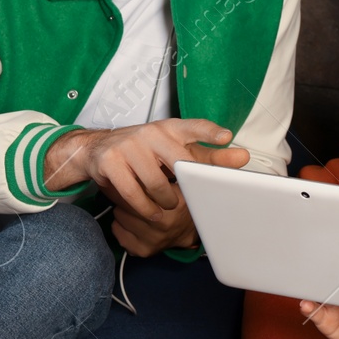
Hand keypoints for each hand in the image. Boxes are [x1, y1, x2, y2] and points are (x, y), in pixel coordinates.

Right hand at [44, 119, 248, 254]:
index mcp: (170, 128)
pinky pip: (132, 192)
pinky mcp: (110, 161)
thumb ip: (208, 156)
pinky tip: (148, 211)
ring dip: (163, 201)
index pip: (193, 127)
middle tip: (187, 200)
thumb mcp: (175, 149)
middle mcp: (150, 133)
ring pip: (155, 183)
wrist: (96, 149)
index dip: (209, 132)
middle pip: (178, 163)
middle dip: (186, 186)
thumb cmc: (144, 151)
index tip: (226, 137)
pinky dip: (142, 206)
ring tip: (166, 206)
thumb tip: (243, 157)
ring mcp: (128, 145)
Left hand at [107, 183, 196, 256]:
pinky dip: (120, 224)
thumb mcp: (178, 184)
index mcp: (175, 204)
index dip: (134, 179)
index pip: (142, 186)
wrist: (191, 231)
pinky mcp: (142, 250)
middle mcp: (163, 224)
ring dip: (123, 210)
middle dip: (127, 195)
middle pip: (127, 201)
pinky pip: (117, 231)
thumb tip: (136, 166)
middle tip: (133, 193)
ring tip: (134, 208)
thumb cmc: (181, 204)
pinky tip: (132, 221)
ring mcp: (153, 239)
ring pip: (118, 215)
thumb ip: (161, 175)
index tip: (132, 177)